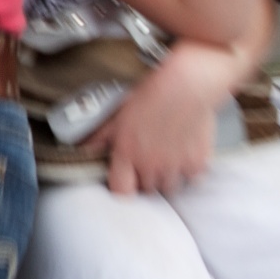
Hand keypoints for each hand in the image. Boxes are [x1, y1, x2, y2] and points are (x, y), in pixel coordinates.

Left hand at [89, 42, 245, 194]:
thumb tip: (83, 148)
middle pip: (146, 189)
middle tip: (149, 159)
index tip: (126, 181)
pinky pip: (191, 180)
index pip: (121, 192)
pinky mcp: (197, 165)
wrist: (187, 86)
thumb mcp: (119, 114)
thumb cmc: (153, 95)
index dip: (122, 188)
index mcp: (127, 153)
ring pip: (169, 187)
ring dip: (167, 176)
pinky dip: (188, 171)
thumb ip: (100, 137)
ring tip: (167, 156)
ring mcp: (175, 167)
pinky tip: (184, 153)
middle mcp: (150, 164)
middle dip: (145, 178)